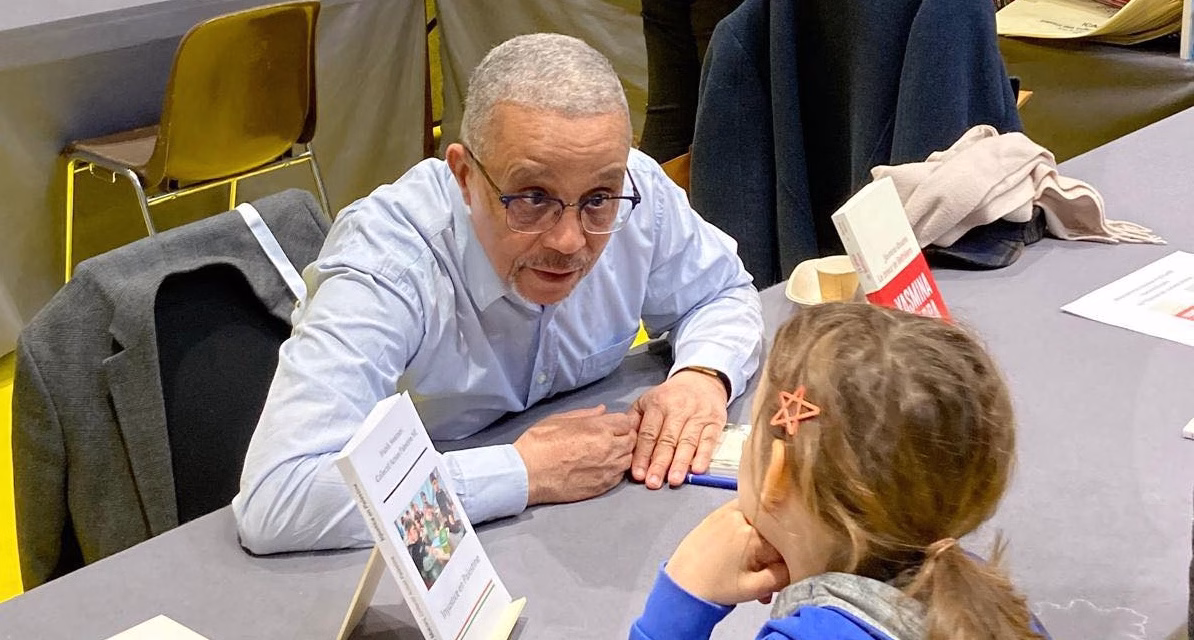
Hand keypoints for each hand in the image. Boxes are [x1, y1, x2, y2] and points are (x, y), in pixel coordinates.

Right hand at [513, 405, 636, 505]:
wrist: (528, 473)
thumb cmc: (539, 443)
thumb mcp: (560, 419)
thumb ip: (586, 414)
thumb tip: (603, 410)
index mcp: (598, 428)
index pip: (626, 421)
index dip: (619, 423)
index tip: (612, 426)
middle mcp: (608, 448)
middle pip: (631, 440)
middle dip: (624, 437)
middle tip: (610, 439)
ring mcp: (607, 469)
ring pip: (628, 459)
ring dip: (621, 455)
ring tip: (605, 455)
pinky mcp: (602, 486)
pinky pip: (619, 476)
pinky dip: (615, 471)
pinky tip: (601, 468)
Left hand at [629, 370, 727, 488]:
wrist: (701, 380)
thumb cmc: (669, 397)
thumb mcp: (648, 400)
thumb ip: (634, 420)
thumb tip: (623, 441)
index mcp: (657, 404)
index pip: (648, 433)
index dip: (643, 455)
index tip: (638, 474)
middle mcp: (678, 409)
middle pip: (667, 440)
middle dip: (660, 463)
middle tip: (653, 483)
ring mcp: (698, 415)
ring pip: (688, 441)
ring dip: (680, 463)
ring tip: (674, 480)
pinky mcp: (715, 421)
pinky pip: (709, 440)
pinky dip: (704, 455)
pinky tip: (697, 469)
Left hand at [665, 500, 789, 605]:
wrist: (682, 584)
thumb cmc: (717, 588)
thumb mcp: (754, 588)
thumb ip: (782, 576)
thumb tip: (798, 565)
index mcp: (754, 535)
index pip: (785, 541)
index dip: (788, 557)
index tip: (782, 570)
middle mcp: (742, 516)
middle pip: (773, 527)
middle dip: (774, 549)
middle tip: (765, 571)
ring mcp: (728, 511)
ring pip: (760, 518)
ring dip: (763, 536)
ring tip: (752, 560)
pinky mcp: (718, 512)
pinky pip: (744, 511)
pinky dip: (751, 524)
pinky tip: (744, 544)